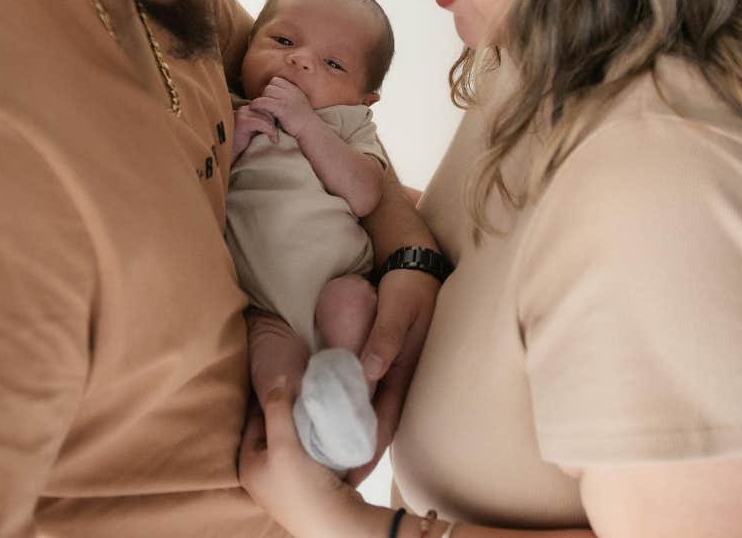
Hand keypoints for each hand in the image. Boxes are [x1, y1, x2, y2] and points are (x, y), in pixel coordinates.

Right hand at [232, 103, 278, 160]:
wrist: (228, 155)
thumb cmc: (243, 146)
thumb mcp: (256, 132)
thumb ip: (264, 125)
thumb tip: (281, 122)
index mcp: (249, 110)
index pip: (268, 107)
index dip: (275, 117)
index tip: (280, 129)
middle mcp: (245, 109)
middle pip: (268, 110)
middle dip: (274, 123)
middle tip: (276, 136)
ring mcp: (242, 114)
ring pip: (266, 116)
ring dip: (273, 129)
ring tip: (274, 139)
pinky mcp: (242, 122)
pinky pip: (261, 123)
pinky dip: (270, 131)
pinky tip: (273, 140)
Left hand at [239, 380, 365, 537]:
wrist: (336, 523)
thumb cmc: (302, 486)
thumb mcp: (283, 444)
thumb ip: (276, 410)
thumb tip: (276, 380)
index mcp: (247, 465)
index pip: (253, 419)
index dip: (268, 396)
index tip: (284, 375)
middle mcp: (262, 473)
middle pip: (272, 428)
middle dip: (285, 408)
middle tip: (301, 384)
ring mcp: (284, 479)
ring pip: (290, 437)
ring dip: (300, 421)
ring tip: (313, 399)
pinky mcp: (306, 482)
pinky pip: (305, 448)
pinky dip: (311, 434)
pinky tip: (322, 422)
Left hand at [250, 76, 317, 139]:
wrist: (311, 130)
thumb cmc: (303, 120)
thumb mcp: (299, 102)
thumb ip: (290, 96)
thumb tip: (278, 95)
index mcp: (295, 89)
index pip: (277, 80)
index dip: (271, 88)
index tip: (270, 98)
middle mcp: (291, 91)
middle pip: (271, 85)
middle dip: (266, 94)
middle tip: (265, 105)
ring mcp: (286, 99)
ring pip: (267, 91)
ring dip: (262, 99)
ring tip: (260, 108)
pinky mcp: (281, 108)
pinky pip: (263, 101)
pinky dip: (256, 104)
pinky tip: (253, 108)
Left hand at [347, 269, 439, 486]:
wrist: (415, 265)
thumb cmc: (408, 287)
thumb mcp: (398, 308)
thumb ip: (384, 337)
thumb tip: (369, 369)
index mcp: (403, 371)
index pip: (384, 420)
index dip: (368, 449)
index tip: (350, 474)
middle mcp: (396, 376)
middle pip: (374, 422)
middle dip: (355, 448)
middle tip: (330, 475)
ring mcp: (390, 369)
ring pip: (368, 408)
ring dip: (350, 430)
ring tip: (326, 454)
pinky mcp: (381, 359)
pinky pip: (364, 389)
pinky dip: (349, 405)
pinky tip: (331, 413)